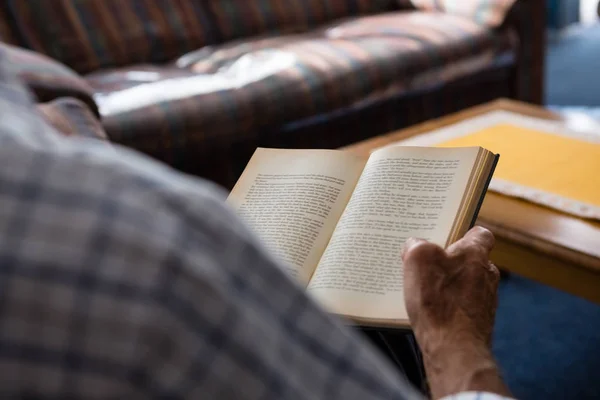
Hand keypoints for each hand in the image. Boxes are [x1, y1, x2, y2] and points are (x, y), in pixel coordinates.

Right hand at [402, 227, 509, 397]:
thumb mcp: (418, 259)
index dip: (465, 233)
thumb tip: (414, 245)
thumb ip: (417, 244)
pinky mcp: (476, 323)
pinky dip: (446, 308)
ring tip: (420, 292)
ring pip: (464, 286)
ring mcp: (484, 302)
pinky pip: (459, 308)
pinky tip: (427, 314)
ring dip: (445, 287)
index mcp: (476, 254)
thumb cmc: (439, 302)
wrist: (454, 350)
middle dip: (447, 262)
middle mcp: (486, 276)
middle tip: (423, 264)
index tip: (447, 236)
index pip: (480, 234)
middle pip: (469, 261)